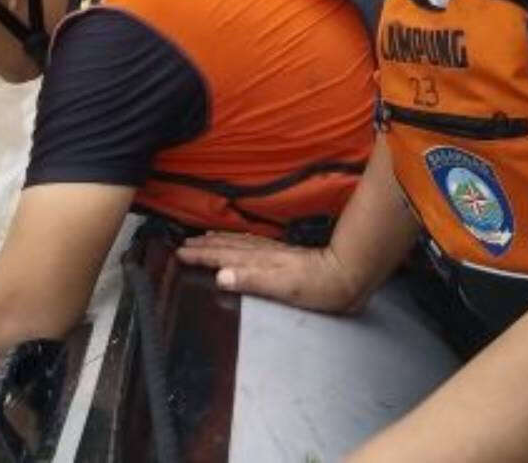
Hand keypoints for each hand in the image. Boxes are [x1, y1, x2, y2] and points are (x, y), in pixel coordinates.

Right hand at [176, 231, 363, 312]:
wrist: (347, 275)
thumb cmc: (318, 287)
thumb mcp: (283, 288)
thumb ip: (252, 280)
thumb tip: (221, 276)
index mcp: (260, 262)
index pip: (223, 257)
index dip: (201, 256)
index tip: (180, 253)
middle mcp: (264, 254)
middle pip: (227, 247)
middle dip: (204, 246)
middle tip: (184, 244)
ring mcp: (274, 254)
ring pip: (239, 244)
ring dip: (219, 241)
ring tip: (204, 238)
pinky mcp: (284, 256)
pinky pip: (252, 245)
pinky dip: (238, 242)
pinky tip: (239, 243)